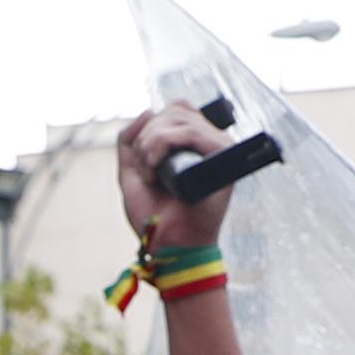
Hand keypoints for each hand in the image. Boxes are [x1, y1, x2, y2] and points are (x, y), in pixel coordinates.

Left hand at [117, 99, 245, 257]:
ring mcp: (219, 149)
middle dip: (147, 137)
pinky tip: (156, 170)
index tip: (143, 157)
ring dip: (151, 144)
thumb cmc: (154, 216)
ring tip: (150, 173)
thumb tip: (149, 109)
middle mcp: (210, 144)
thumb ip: (130, 140)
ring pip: (180, 118)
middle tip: (144, 169)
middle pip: (176, 110)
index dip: (153, 125)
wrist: (168, 245)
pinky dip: (163, 144)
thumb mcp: (132, 173)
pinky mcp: (224, 157)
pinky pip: (190, 132)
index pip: (177, 109)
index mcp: (194, 146)